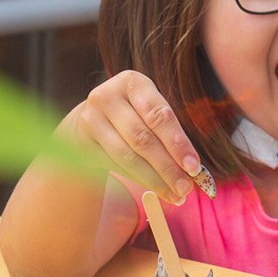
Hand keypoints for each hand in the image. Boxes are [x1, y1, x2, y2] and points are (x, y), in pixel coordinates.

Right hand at [62, 70, 201, 203]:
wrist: (90, 119)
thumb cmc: (133, 113)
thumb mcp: (149, 109)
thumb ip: (171, 131)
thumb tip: (195, 167)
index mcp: (133, 82)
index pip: (159, 115)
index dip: (178, 143)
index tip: (194, 167)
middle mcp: (107, 96)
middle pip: (143, 138)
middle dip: (168, 167)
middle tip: (186, 187)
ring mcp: (90, 119)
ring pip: (128, 156)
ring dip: (155, 179)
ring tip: (175, 194)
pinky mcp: (81, 142)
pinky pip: (115, 166)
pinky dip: (139, 180)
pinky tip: (157, 189)